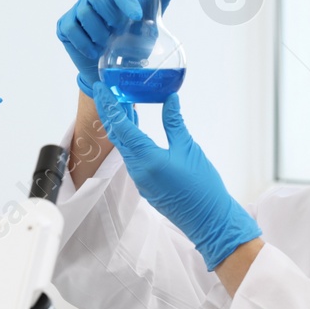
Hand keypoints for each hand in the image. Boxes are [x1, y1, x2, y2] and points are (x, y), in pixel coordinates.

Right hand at [57, 0, 177, 96]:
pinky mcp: (65, 26)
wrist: (113, 67)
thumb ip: (158, 2)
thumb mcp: (147, 23)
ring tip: (107, 44)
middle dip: (110, 16)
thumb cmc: (131, 39)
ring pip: (84, 13)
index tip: (136, 17)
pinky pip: (71, 30)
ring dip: (99, 32)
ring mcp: (77, 10)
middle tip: (119, 31)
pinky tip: (95, 51)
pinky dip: (85, 43)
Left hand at [92, 91, 260, 269]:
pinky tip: (133, 128)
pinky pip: (132, 157)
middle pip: (117, 136)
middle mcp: (137, 169)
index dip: (109, 104)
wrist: (209, 220)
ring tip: (118, 104)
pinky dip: (130, 139)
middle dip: (109, 112)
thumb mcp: (188, 148)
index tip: (100, 87)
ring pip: (124, 147)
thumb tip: (169, 99)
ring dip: (120, 126)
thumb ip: (174, 122)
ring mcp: (140, 179)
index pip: (121, 126)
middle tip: (105, 90)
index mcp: (146, 159)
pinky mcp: (146, 185)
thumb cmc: (202, 187)